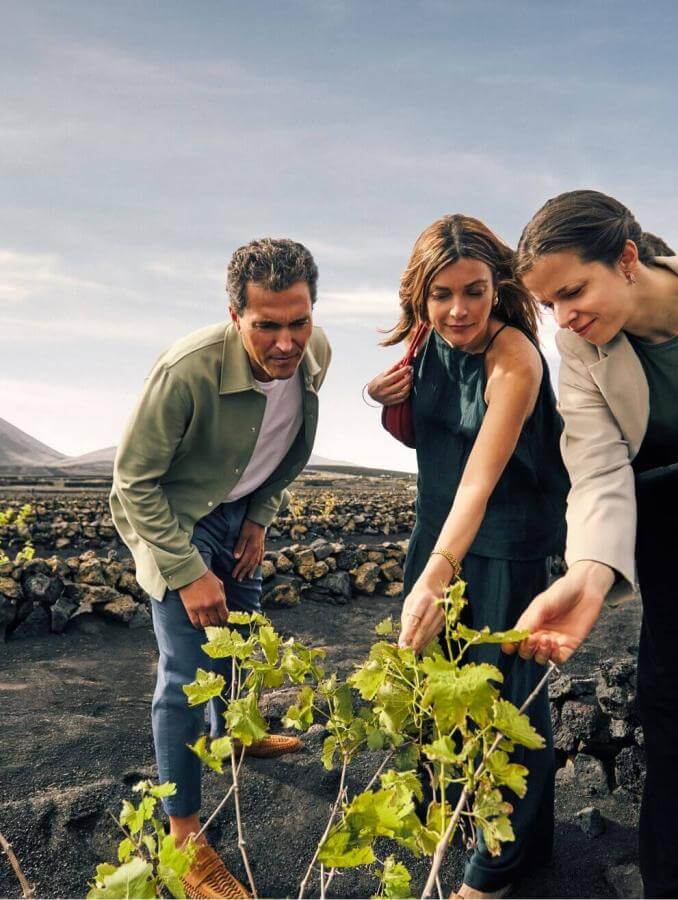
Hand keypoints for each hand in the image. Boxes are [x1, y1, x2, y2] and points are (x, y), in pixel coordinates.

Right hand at [179, 569, 228, 628]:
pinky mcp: (190, 609)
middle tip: (216, 622)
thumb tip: (224, 609)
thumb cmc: (206, 577)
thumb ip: (223, 597)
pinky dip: (199, 625)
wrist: (191, 573)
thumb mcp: (219, 585)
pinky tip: (200, 624)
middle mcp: (210, 606)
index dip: (225, 620)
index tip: (224, 621)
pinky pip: (195, 622)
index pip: (224, 616)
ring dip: (208, 625)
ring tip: (208, 622)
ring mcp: (200, 608)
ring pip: (206, 624)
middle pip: (216, 621)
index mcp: (219, 599)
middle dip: (217, 623)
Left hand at [232, 518, 264, 581]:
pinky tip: (259, 565)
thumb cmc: (249, 525)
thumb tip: (236, 558)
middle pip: (250, 564)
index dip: (239, 569)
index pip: (244, 562)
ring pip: (256, 562)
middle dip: (244, 572)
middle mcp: (257, 550)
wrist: (259, 518)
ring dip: (251, 570)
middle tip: (239, 580)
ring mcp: (260, 548)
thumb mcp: (243, 534)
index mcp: (252, 548)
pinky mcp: (262, 544)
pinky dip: (259, 561)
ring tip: (249, 577)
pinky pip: (261, 556)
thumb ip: (240, 546)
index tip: (234, 575)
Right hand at [367, 361, 412, 405]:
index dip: (404, 371)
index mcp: (382, 383)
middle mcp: (385, 391)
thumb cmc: (377, 382)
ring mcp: (389, 398)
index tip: (409, 367)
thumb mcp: (383, 374)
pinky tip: (407, 388)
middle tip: (411, 373)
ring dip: (409, 385)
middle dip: (408, 377)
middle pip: (401, 384)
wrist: (371, 393)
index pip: (395, 375)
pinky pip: (403, 398)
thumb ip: (393, 368)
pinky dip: (407, 393)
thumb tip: (402, 362)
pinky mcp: (391, 402)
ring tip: (410, 381)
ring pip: (403, 392)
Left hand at [398, 579, 444, 652]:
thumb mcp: (408, 606)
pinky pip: (434, 634)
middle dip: (414, 642)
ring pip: (429, 633)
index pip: (414, 619)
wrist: (432, 591)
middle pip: (423, 628)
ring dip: (420, 644)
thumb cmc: (416, 599)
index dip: (408, 634)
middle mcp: (434, 606)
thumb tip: (403, 642)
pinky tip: (419, 648)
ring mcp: (441, 614)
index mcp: (423, 600)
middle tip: (406, 653)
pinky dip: (426, 642)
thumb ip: (406, 623)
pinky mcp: (444, 621)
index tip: (402, 645)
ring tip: (411, 653)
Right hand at [501, 561, 615, 664]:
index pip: (515, 640)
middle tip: (532, 639)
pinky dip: (554, 655)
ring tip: (546, 639)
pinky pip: (557, 659)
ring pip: (540, 658)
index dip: (510, 645)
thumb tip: (516, 636)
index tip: (510, 645)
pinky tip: (555, 643)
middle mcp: (540, 634)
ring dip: (540, 653)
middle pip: (526, 652)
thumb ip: (529, 621)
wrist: (585, 590)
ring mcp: (553, 641)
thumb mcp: (541, 604)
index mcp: (529, 623)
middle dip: (526, 649)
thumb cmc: (562, 592)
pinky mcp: (568, 646)